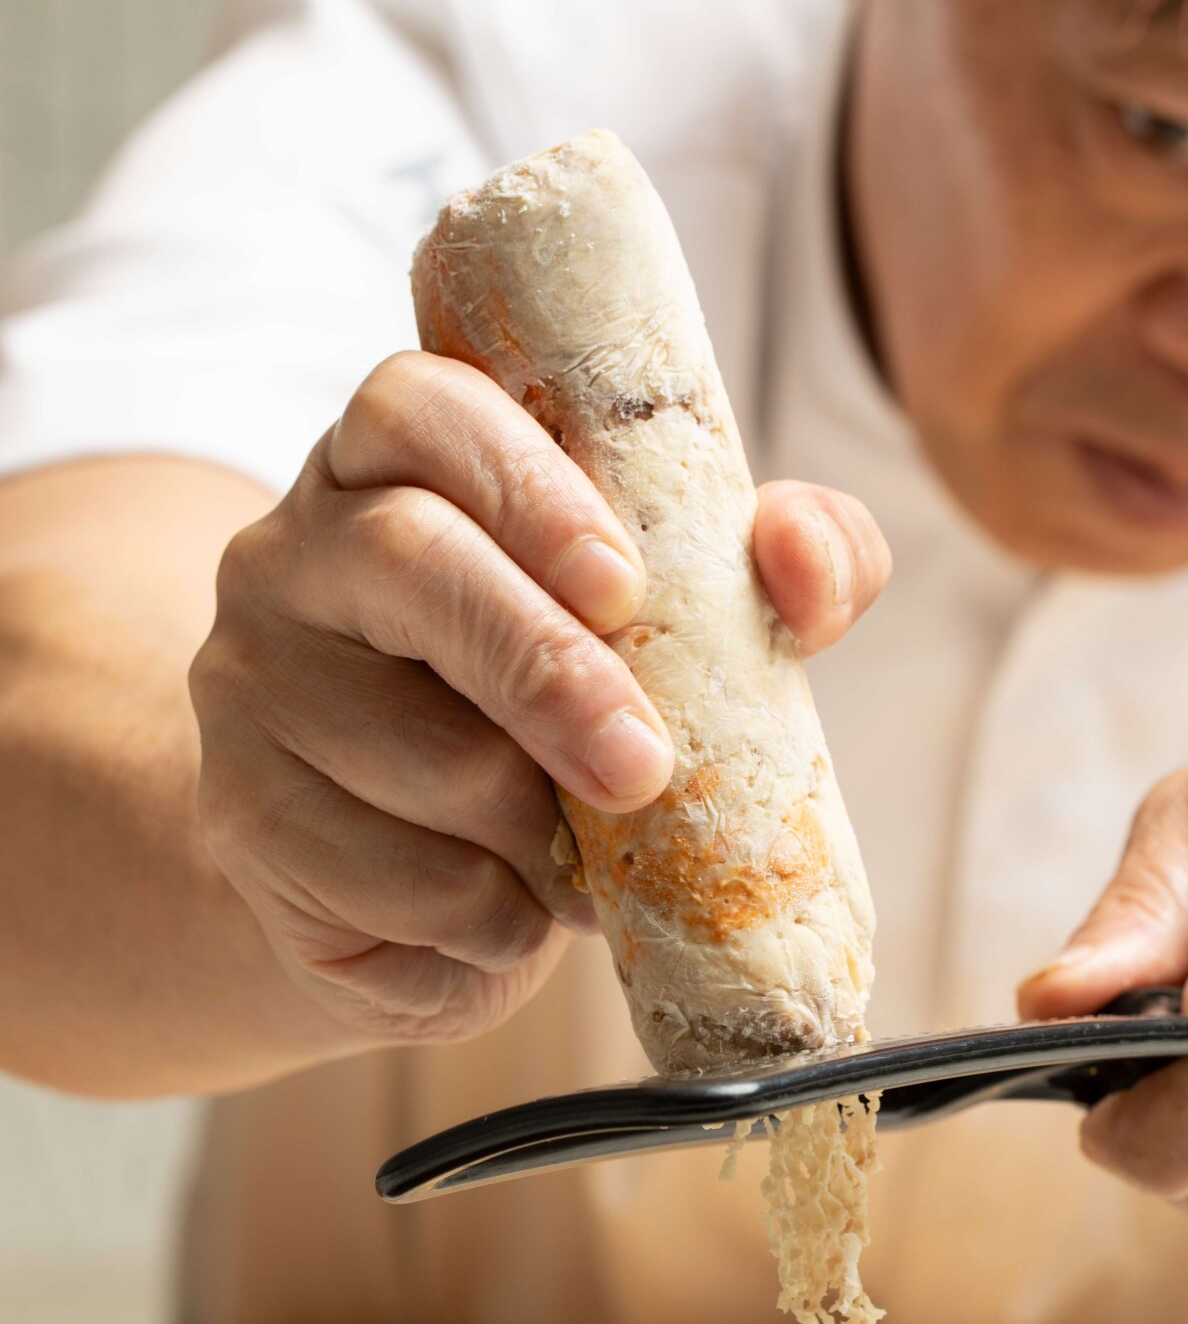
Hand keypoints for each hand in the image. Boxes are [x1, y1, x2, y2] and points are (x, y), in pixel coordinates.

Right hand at [191, 351, 888, 1042]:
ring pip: (410, 747)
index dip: (524, 483)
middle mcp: (294, 554)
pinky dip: (490, 916)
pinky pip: (394, 876)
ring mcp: (249, 686)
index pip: (417, 406)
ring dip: (536, 827)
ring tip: (585, 857)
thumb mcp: (668, 634)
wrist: (411, 883)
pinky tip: (511, 911)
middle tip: (643, 765)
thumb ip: (763, 575)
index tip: (626, 582)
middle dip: (547, 668)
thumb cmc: (552, 725)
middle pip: (408, 561)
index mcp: (395, 468)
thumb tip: (808, 559)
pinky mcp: (244, 820)